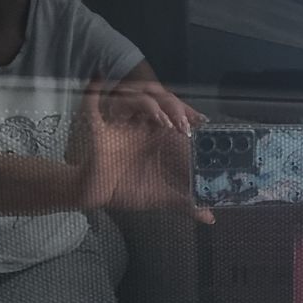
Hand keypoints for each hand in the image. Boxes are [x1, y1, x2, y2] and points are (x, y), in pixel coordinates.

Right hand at [77, 81, 214, 223]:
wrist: (93, 196)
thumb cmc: (125, 189)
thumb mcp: (160, 197)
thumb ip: (185, 204)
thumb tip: (210, 218)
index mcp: (153, 134)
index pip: (174, 111)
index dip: (188, 111)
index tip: (203, 122)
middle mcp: (138, 124)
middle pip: (158, 99)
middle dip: (175, 106)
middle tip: (187, 124)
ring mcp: (118, 124)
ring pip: (134, 97)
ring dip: (152, 105)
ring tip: (167, 123)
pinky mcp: (98, 130)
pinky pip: (93, 105)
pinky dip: (95, 93)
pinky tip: (104, 85)